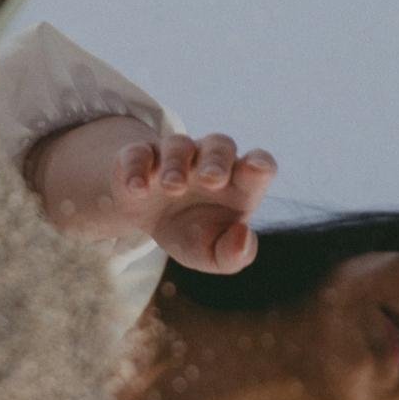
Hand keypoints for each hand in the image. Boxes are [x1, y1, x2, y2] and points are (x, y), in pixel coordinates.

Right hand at [113, 133, 275, 274]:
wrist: (145, 222)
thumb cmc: (191, 232)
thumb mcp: (211, 254)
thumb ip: (233, 255)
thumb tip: (242, 235)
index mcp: (237, 183)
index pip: (259, 164)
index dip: (260, 164)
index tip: (257, 170)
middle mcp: (207, 162)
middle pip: (220, 145)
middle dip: (217, 161)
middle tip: (211, 180)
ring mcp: (174, 156)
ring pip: (179, 145)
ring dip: (177, 164)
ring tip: (172, 187)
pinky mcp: (139, 157)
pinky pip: (139, 152)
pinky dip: (137, 167)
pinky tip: (138, 188)